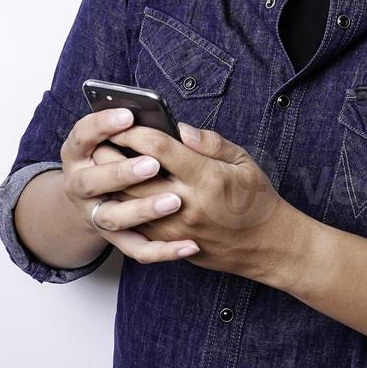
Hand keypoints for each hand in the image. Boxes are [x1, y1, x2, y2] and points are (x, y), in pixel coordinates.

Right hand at [58, 108, 200, 262]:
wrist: (96, 199)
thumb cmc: (120, 155)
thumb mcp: (121, 136)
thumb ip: (145, 129)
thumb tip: (182, 130)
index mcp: (80, 152)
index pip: (83, 135)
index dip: (103, 125)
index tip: (128, 115)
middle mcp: (81, 184)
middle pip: (91, 181)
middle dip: (120, 173)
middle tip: (151, 165)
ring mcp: (96, 214)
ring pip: (114, 218)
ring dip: (142, 210)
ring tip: (174, 202)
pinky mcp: (115, 239)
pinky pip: (136, 248)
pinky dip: (162, 250)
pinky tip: (189, 244)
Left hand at [105, 121, 301, 279]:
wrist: (266, 246)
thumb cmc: (256, 199)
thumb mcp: (243, 161)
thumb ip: (210, 142)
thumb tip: (180, 128)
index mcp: (206, 178)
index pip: (159, 149)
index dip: (136, 132)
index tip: (123, 121)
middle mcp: (188, 204)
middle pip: (134, 177)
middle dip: (113, 156)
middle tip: (99, 140)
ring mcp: (176, 228)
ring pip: (129, 204)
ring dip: (112, 183)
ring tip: (102, 164)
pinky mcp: (172, 244)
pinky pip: (137, 225)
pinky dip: (124, 206)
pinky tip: (117, 192)